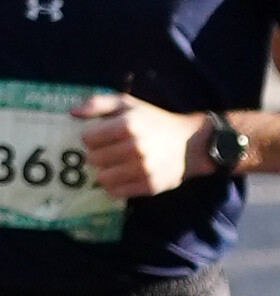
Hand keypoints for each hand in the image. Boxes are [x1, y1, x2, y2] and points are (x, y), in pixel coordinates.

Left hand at [74, 89, 209, 201]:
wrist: (191, 143)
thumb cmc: (155, 121)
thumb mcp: (128, 104)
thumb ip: (98, 103)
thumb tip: (71, 113)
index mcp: (128, 125)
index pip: (87, 138)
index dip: (91, 137)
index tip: (101, 137)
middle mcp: (135, 148)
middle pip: (93, 159)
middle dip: (97, 155)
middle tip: (109, 151)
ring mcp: (143, 169)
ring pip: (102, 178)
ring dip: (104, 172)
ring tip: (115, 165)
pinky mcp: (149, 186)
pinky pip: (116, 192)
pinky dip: (115, 186)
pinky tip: (123, 176)